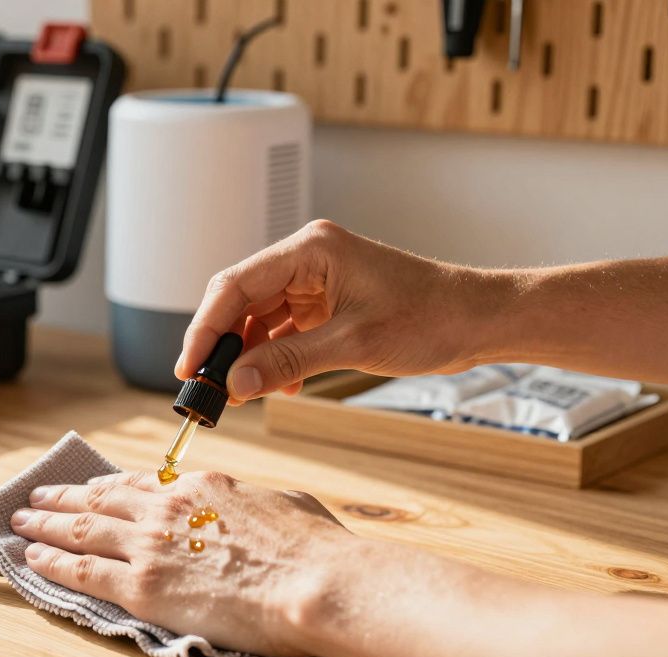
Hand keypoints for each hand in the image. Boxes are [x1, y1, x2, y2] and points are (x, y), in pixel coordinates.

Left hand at [10, 470, 353, 656]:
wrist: (313, 582)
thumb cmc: (312, 550)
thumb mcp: (284, 505)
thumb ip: (254, 505)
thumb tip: (257, 511)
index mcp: (200, 488)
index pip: (138, 484)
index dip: (105, 486)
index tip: (88, 487)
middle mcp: (166, 510)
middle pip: (98, 499)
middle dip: (61, 497)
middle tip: (35, 495)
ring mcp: (149, 547)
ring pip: (80, 529)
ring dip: (44, 524)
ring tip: (20, 521)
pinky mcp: (143, 587)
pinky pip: (83, 572)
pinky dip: (52, 562)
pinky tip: (32, 557)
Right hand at [176, 220, 495, 401]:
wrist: (479, 320)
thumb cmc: (431, 317)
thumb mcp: (352, 344)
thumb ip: (287, 362)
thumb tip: (234, 384)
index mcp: (309, 250)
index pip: (234, 284)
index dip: (205, 328)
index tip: (188, 367)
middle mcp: (306, 259)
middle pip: (240, 300)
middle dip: (223, 345)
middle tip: (206, 387)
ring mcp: (315, 281)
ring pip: (259, 319)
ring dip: (250, 357)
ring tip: (241, 394)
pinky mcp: (325, 303)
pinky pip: (283, 331)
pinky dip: (276, 359)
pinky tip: (280, 386)